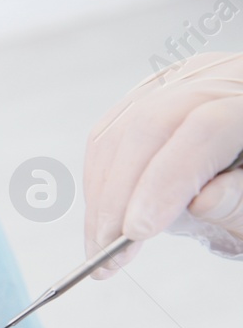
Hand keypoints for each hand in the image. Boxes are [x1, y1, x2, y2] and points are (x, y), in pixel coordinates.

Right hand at [85, 51, 242, 275]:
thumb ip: (239, 201)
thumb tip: (202, 202)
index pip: (206, 128)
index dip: (166, 180)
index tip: (137, 231)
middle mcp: (218, 79)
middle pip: (150, 126)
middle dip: (120, 194)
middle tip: (109, 248)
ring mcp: (178, 83)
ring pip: (118, 132)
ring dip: (101, 196)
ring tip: (103, 244)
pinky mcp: (148, 97)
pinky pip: (106, 135)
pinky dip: (99, 182)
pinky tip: (103, 217)